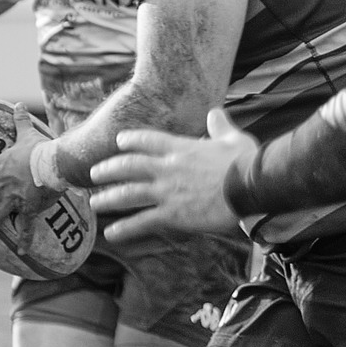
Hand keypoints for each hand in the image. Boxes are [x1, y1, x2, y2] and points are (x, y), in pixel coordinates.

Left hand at [0, 103, 57, 248]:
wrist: (56, 162)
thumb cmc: (40, 148)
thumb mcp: (27, 134)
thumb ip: (20, 121)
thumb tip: (18, 105)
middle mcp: (0, 187)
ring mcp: (12, 200)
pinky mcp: (28, 209)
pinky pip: (25, 228)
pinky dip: (24, 241)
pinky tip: (21, 253)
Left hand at [88, 108, 252, 242]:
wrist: (251, 187)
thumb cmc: (246, 162)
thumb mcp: (233, 137)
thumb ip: (220, 125)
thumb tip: (216, 112)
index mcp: (181, 149)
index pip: (148, 140)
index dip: (131, 140)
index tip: (119, 140)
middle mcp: (168, 168)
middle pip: (129, 166)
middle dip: (108, 169)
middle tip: (93, 174)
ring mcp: (167, 192)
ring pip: (128, 194)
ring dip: (108, 199)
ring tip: (94, 204)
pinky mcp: (172, 215)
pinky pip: (142, 222)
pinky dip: (125, 229)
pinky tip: (111, 234)